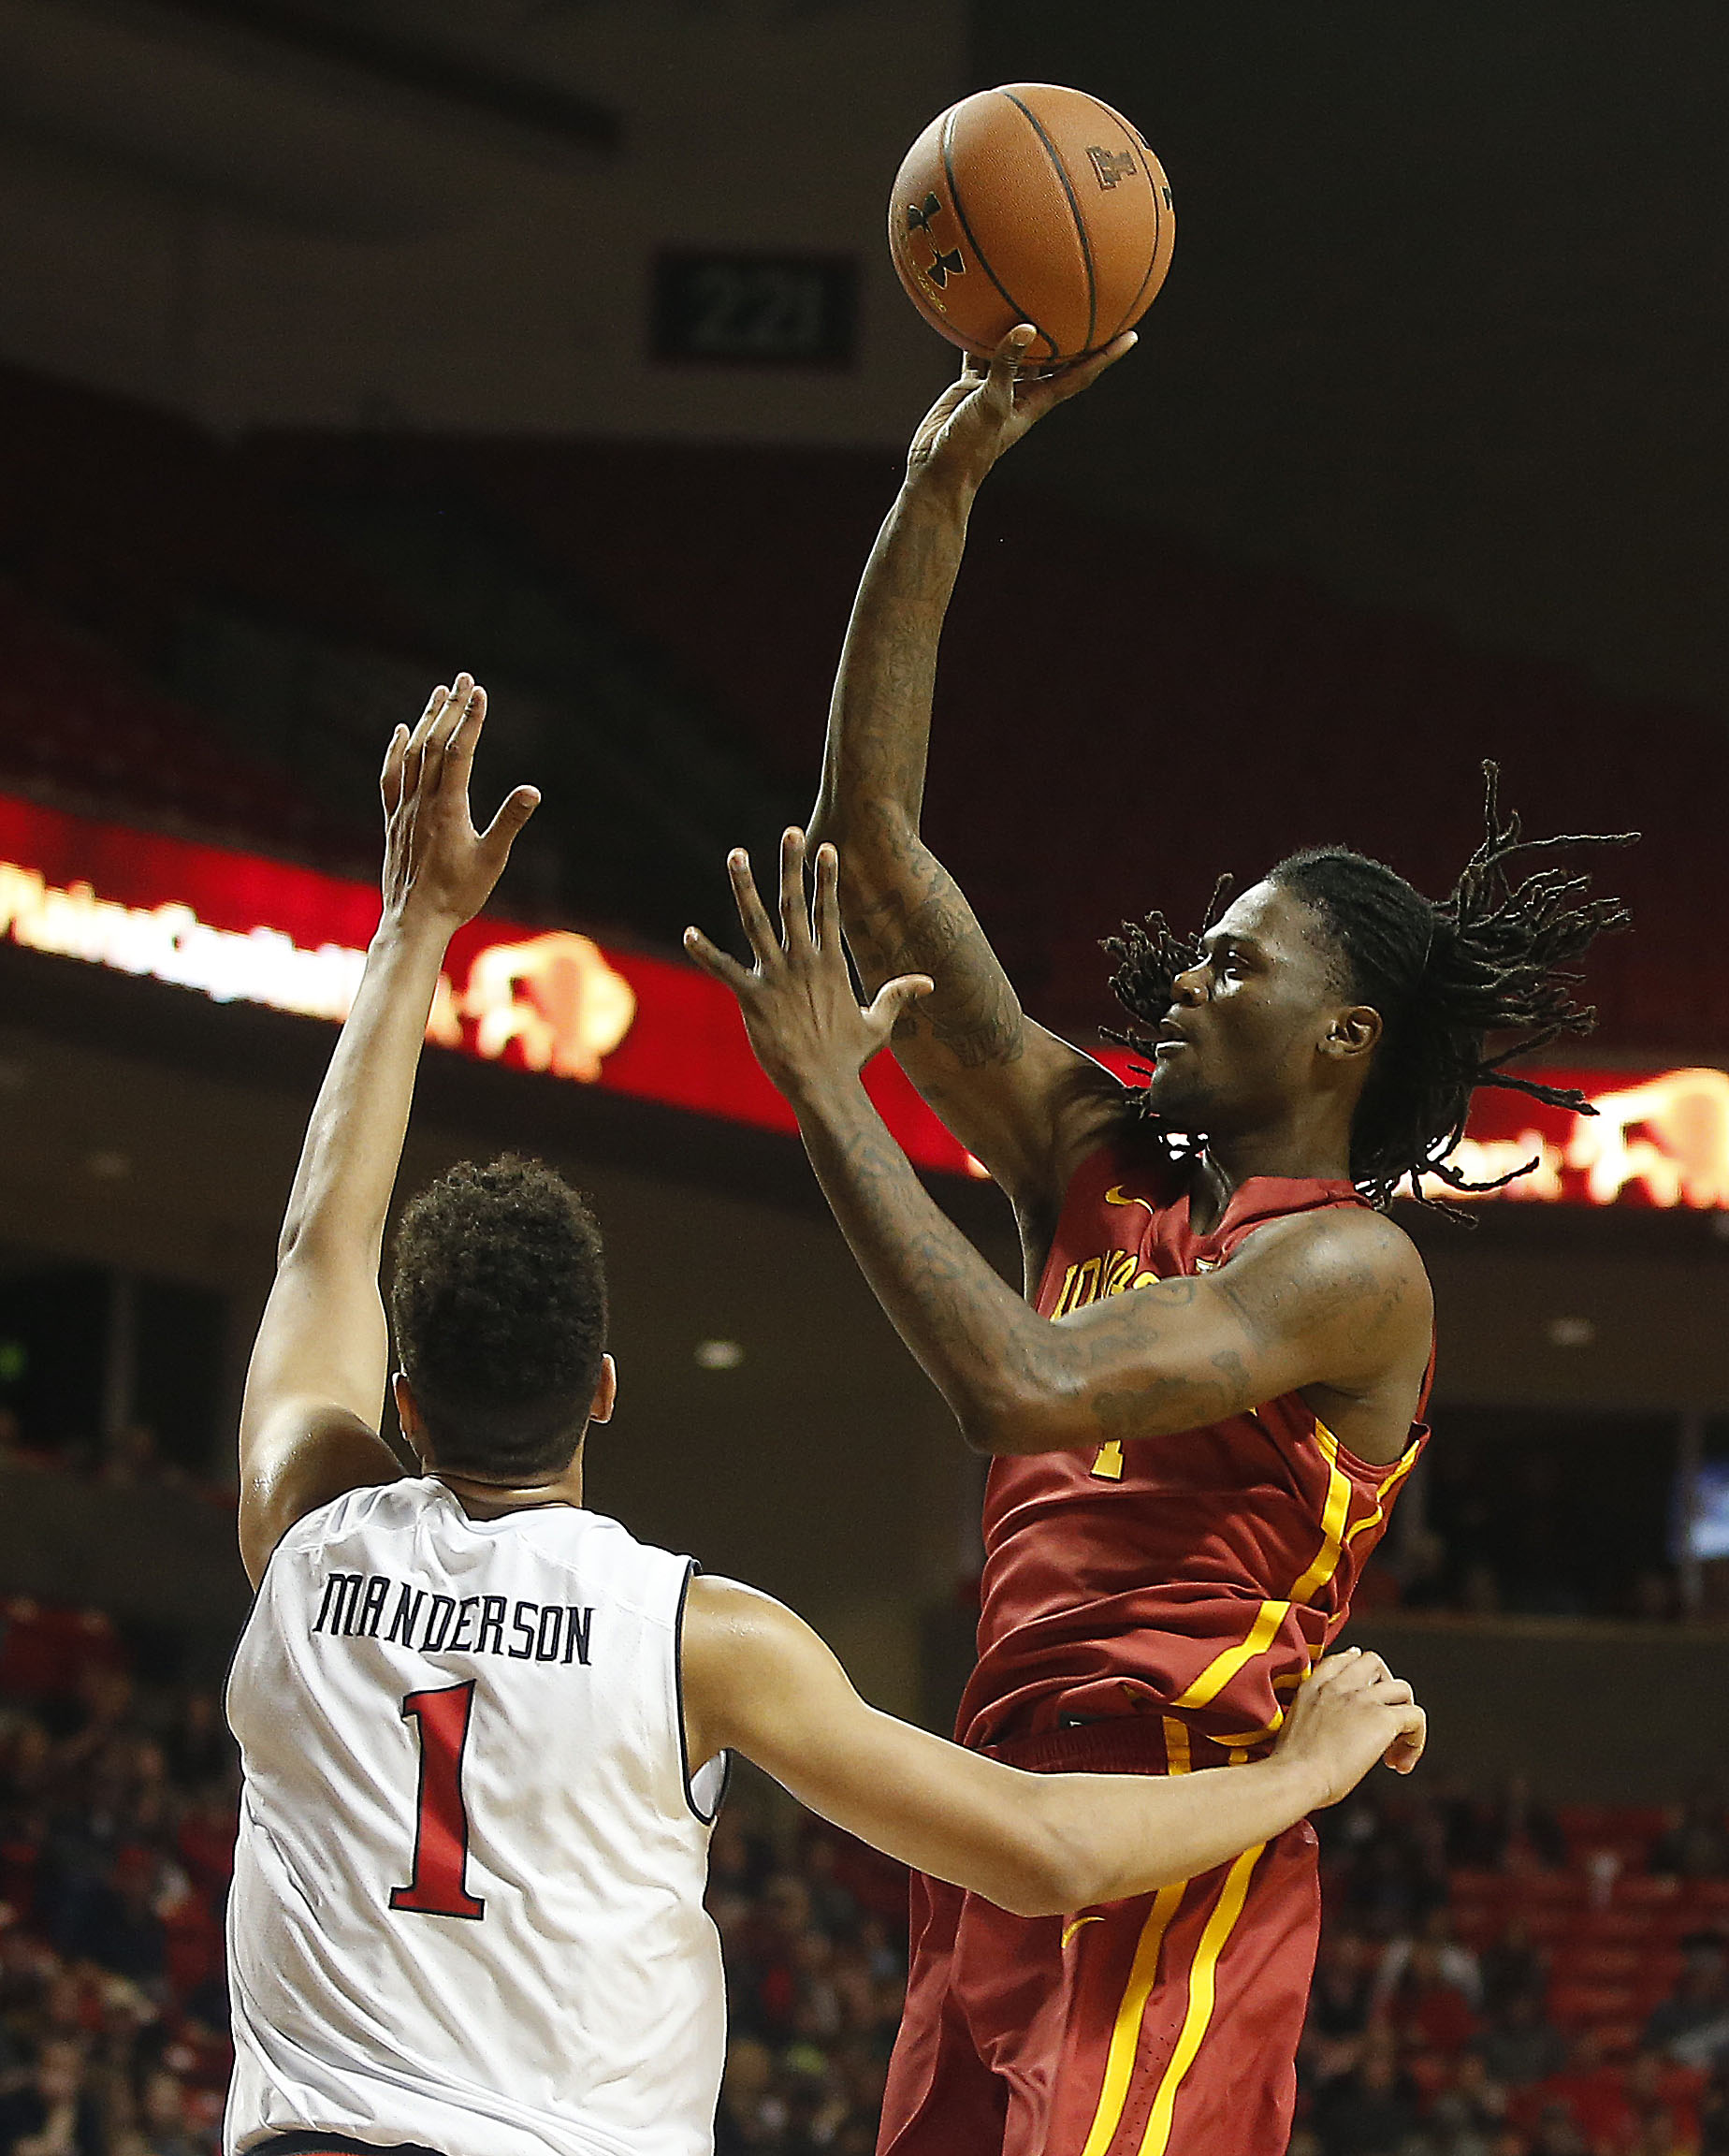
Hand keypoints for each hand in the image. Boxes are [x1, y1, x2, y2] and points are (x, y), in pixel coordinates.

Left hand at [380, 675, 539, 932]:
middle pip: (435, 744)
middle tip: (463, 678)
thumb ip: (509, 822)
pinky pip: (391, 777)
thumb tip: (532, 790)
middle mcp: (422, 803)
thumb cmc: (458, 895)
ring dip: (427, 721)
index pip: (459, 752)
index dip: (470, 719)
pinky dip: (396, 751)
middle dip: (451, 709)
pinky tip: (402, 732)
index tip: (479, 691)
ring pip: (413, 755)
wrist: (415, 921)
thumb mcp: (492, 860)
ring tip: (439, 694)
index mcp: (448, 808)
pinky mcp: (393, 821)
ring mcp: (404, 810)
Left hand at [684, 830, 932, 1102]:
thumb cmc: (849, 1058)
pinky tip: (688, 934)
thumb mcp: (879, 1023)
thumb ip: (897, 996)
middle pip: (795, 904)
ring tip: (736, 855)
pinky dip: (705, 952)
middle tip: (790, 831)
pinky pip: (723, 971)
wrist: (824, 1086)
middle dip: (792, 866)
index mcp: (830, 964)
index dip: (827, 878)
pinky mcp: (752, 999)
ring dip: (744, 888)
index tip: (827, 847)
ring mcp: (776, 978)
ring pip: (756, 923)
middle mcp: (803, 963)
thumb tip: (929, 983)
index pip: (829, 910)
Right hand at [906, 323, 1136, 497]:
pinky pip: (980, 353)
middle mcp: (1023, 392)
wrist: (938, 470)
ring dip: (1028, 328)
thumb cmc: (971, 448)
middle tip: (1092, 304)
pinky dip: (980, 334)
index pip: (1081, 374)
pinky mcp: (973, 386)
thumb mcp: (991, 404)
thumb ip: (1006, 366)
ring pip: (1019, 351)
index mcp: (1038, 401)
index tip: (1132, 335)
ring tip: (1038, 295)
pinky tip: (979, 310)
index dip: (1107, 356)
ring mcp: (998, 388)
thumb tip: (1026, 327)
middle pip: (1057, 357)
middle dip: (1074, 335)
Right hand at [1273, 1647, 1426, 1807]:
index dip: (1359, 1672)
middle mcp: (1339, 1686)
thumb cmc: (1291, 1766)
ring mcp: (1362, 1699)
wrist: (1296, 1775)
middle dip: (1385, 1690)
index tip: (1366, 1689)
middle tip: (1382, 1724)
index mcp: (1313, 1687)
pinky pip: (1416, 1716)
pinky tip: (1401, 1762)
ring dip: (1404, 1717)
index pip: (1343, 1660)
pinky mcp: (1383, 1718)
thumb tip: (1324, 1736)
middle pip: (1375, 1664)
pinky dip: (1416, 1740)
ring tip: (1395, 1748)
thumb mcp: (1292, 1728)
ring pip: (1402, 1689)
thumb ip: (1312, 1719)